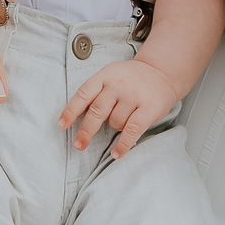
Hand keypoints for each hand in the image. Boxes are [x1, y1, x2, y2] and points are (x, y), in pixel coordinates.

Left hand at [59, 56, 178, 158]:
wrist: (162, 71)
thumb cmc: (131, 78)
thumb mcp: (110, 75)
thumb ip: (96, 92)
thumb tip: (78, 118)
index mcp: (105, 76)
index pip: (84, 94)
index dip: (71, 110)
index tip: (62, 125)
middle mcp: (118, 84)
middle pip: (97, 111)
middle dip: (86, 131)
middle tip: (79, 144)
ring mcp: (134, 96)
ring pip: (115, 122)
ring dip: (116, 127)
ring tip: (123, 120)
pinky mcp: (148, 108)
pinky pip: (132, 130)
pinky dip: (123, 144)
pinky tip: (116, 153)